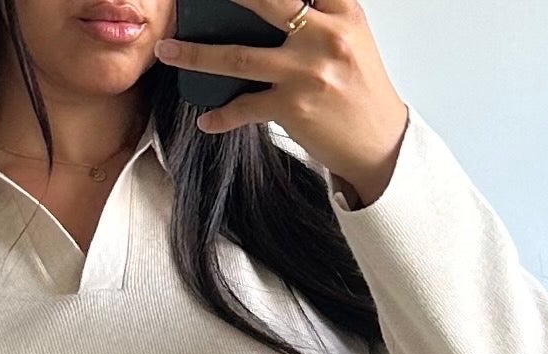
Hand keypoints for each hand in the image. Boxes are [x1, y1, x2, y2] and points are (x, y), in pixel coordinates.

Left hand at [153, 0, 408, 206]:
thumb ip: (320, 16)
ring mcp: (307, 72)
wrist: (381, 145)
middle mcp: (326, 37)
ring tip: (167, 50)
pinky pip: (245, 108)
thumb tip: (271, 7)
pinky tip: (206, 120)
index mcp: (343, 12)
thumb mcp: (351, 39)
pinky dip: (222, 116)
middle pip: (265, 1)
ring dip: (196, 54)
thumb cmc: (362, 92)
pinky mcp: (294, 108)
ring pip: (238, 56)